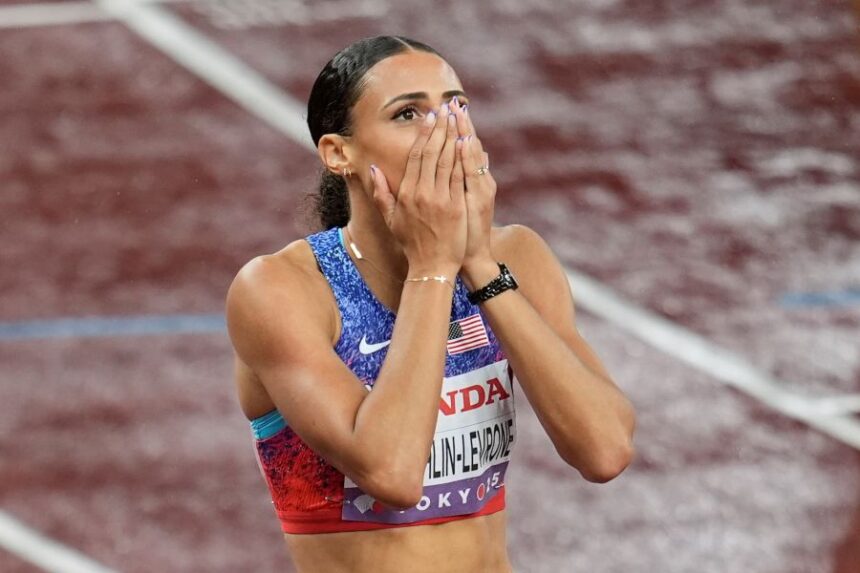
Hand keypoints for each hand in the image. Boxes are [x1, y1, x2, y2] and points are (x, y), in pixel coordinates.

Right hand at [369, 103, 466, 276]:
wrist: (432, 267)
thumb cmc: (412, 244)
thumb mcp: (391, 219)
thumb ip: (381, 193)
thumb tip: (372, 168)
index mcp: (407, 194)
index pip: (416, 157)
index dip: (423, 135)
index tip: (429, 118)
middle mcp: (422, 193)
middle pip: (432, 153)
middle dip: (440, 128)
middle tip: (446, 108)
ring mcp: (440, 199)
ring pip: (447, 160)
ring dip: (452, 136)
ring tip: (457, 117)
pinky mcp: (456, 207)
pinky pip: (459, 177)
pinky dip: (463, 157)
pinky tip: (467, 140)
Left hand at [450, 98, 496, 271]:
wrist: (472, 256)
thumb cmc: (467, 231)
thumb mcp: (473, 200)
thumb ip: (476, 174)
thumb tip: (478, 150)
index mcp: (474, 180)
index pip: (464, 147)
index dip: (459, 127)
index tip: (452, 107)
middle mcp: (479, 181)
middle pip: (468, 146)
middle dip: (461, 124)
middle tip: (454, 101)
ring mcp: (480, 189)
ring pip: (471, 156)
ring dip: (465, 134)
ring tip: (459, 113)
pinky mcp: (479, 200)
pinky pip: (471, 175)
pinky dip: (468, 158)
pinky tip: (465, 142)